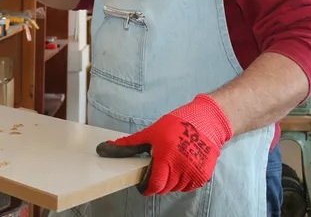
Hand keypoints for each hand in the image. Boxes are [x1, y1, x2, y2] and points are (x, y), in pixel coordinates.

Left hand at [95, 94, 231, 195]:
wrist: (205, 122)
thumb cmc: (176, 125)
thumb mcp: (150, 133)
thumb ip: (129, 145)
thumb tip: (104, 148)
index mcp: (166, 158)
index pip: (154, 185)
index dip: (146, 187)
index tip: (142, 184)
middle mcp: (181, 168)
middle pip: (164, 188)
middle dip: (157, 182)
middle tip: (156, 170)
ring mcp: (193, 173)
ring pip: (176, 188)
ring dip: (170, 182)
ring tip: (170, 165)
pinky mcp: (203, 175)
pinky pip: (188, 186)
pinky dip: (183, 181)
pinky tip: (181, 166)